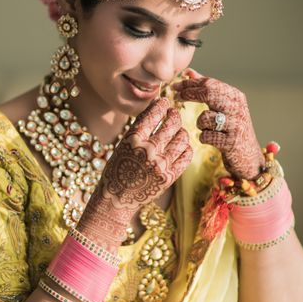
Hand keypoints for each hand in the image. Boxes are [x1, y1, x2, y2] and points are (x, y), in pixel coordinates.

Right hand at [78, 97, 192, 248]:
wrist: (116, 199)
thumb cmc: (117, 169)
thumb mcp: (122, 145)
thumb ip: (139, 129)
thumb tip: (157, 108)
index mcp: (133, 139)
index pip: (154, 114)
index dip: (162, 105)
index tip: (164, 102)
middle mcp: (148, 150)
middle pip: (172, 123)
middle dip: (174, 115)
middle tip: (173, 114)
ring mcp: (161, 165)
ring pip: (182, 138)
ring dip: (182, 131)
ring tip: (177, 131)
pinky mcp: (169, 177)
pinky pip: (186, 156)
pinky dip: (186, 148)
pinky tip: (180, 146)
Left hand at [173, 68, 263, 179]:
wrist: (249, 157)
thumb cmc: (231, 130)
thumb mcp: (223, 108)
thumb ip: (207, 90)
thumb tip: (189, 73)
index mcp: (236, 96)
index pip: (210, 83)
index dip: (190, 83)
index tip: (175, 86)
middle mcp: (238, 108)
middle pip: (208, 93)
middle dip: (188, 94)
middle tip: (176, 97)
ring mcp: (236, 125)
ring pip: (205, 117)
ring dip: (200, 124)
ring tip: (207, 129)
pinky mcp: (231, 142)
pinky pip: (206, 136)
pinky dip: (204, 138)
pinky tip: (211, 140)